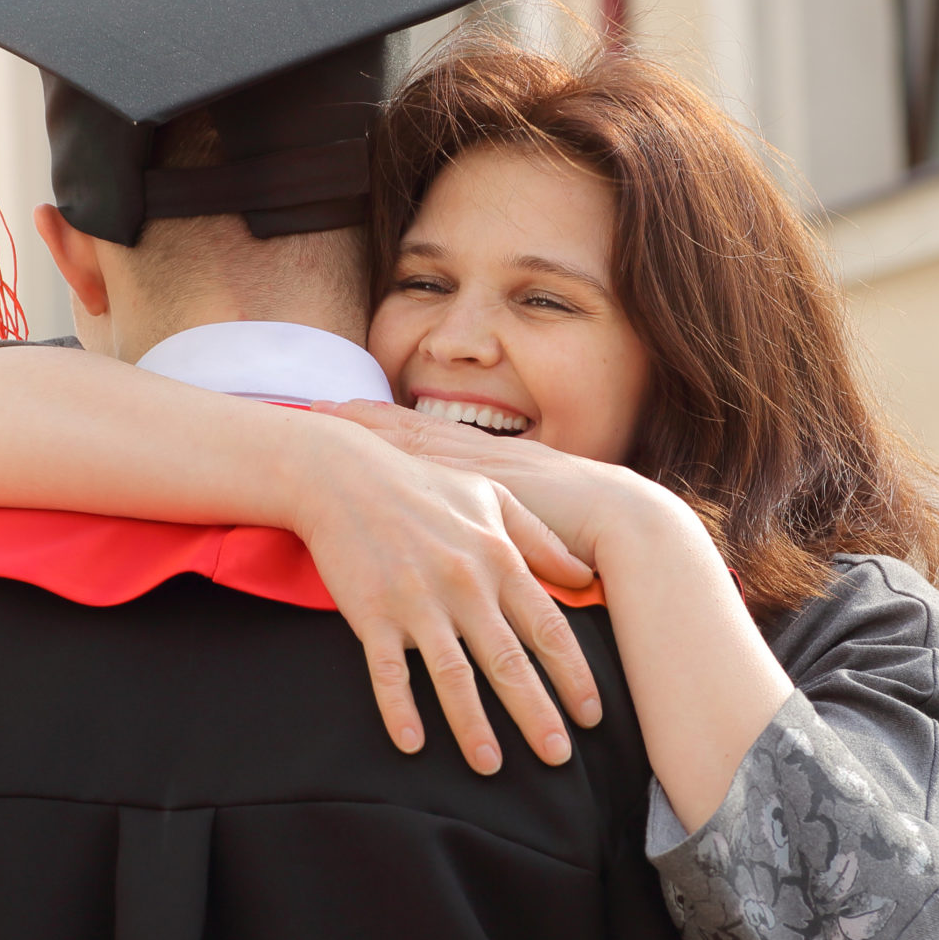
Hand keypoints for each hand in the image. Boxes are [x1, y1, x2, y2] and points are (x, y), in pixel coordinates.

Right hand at [287, 422, 604, 775]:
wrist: (344, 475)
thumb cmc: (424, 486)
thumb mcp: (493, 499)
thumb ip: (542, 540)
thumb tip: (585, 578)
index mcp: (498, 560)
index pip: (547, 630)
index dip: (574, 676)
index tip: (592, 715)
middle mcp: (464, 586)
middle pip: (508, 662)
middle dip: (536, 714)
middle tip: (558, 759)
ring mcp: (416, 602)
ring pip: (452, 675)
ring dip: (473, 725)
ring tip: (491, 766)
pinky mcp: (371, 613)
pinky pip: (387, 672)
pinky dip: (400, 709)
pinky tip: (412, 746)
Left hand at [311, 399, 668, 571]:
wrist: (626, 526)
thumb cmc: (591, 528)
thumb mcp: (540, 514)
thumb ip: (504, 517)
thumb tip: (474, 530)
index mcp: (494, 460)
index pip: (427, 432)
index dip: (382, 422)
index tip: (341, 410)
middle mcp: (480, 462)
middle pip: (406, 433)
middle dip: (359, 423)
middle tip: (311, 409)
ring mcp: (478, 479)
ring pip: (408, 451)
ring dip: (362, 443)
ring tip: (319, 432)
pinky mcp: (480, 501)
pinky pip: (424, 482)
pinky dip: (388, 476)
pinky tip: (355, 475)